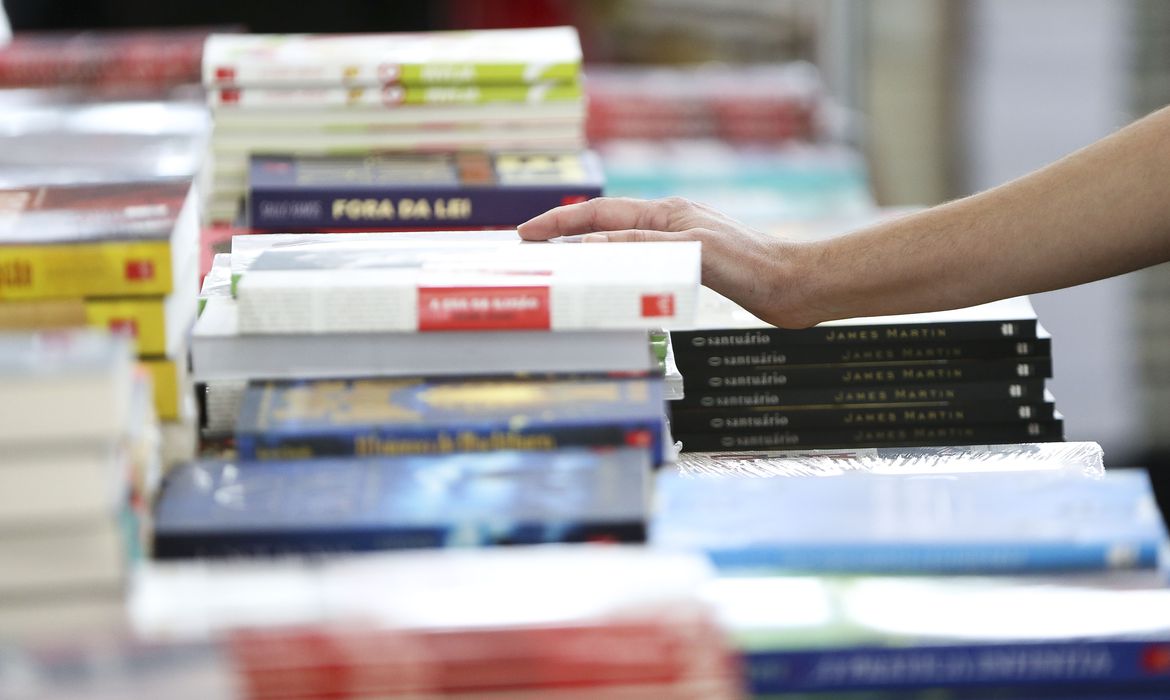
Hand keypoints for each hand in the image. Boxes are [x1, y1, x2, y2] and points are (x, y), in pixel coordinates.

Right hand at [518, 196, 821, 327]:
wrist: (794, 286)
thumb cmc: (752, 266)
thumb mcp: (690, 251)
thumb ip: (640, 246)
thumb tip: (589, 243)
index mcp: (666, 214)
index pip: (600, 214)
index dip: (560, 222)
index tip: (527, 233)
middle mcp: (669, 226)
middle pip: (605, 226)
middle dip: (566, 235)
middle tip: (530, 250)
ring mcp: (679, 245)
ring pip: (619, 246)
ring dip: (587, 255)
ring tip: (558, 269)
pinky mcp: (691, 268)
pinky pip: (639, 266)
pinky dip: (614, 273)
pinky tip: (608, 286)